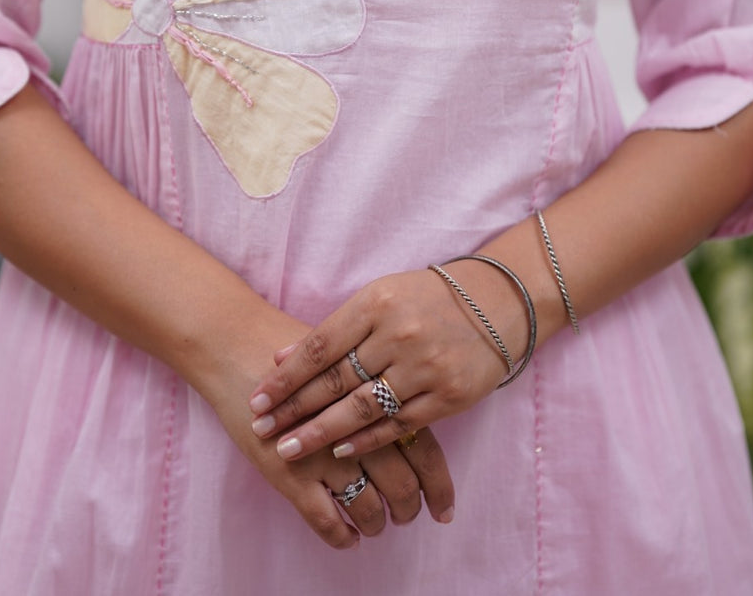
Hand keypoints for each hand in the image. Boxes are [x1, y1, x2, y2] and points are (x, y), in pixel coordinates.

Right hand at [197, 303, 455, 547]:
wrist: (237, 342)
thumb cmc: (296, 346)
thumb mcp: (347, 355)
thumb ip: (381, 384)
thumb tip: (416, 414)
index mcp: (377, 395)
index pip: (423, 450)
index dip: (437, 485)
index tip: (444, 511)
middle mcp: (355, 426)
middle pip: (400, 483)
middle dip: (407, 508)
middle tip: (407, 516)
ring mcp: (323, 451)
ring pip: (367, 505)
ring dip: (376, 523)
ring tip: (377, 526)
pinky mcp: (289, 472)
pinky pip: (325, 519)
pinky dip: (340, 535)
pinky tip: (347, 537)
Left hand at [247, 266, 527, 461]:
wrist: (496, 302)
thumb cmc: (424, 299)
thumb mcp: (378, 299)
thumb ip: (334, 330)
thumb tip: (281, 358)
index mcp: (376, 304)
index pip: (319, 347)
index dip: (284, 378)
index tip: (256, 400)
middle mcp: (399, 335)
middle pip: (335, 381)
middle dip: (293, 410)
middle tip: (261, 431)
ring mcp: (425, 367)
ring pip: (362, 409)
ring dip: (321, 433)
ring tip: (289, 450)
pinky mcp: (448, 396)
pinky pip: (399, 425)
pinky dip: (366, 441)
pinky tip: (341, 452)